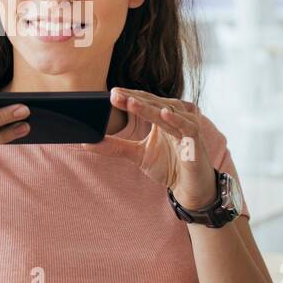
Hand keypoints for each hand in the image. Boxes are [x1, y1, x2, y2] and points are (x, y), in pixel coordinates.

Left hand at [83, 86, 217, 210]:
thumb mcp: (137, 155)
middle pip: (153, 103)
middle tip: (114, 94)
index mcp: (162, 117)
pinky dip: (176, 120)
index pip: (144, 101)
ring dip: (149, 107)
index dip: (128, 97)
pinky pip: (187, 127)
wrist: (189, 188)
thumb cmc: (168, 166)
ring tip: (131, 102)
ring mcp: (187, 127)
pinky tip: (163, 114)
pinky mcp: (196, 141)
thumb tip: (87, 142)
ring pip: (167, 112)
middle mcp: (176, 117)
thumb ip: (115, 147)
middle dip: (134, 98)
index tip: (110, 94)